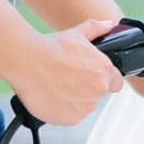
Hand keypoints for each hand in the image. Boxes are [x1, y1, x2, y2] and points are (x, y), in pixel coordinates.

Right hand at [4, 18, 124, 125]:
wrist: (27, 62)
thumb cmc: (51, 47)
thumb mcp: (77, 33)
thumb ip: (97, 29)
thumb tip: (108, 24)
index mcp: (104, 71)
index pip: (115, 82)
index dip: (104, 79)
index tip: (90, 77)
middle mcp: (98, 90)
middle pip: (96, 94)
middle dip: (85, 87)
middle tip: (67, 77)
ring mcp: (84, 107)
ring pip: (83, 106)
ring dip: (74, 99)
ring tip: (57, 85)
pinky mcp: (70, 119)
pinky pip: (70, 116)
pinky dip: (62, 110)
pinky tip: (52, 95)